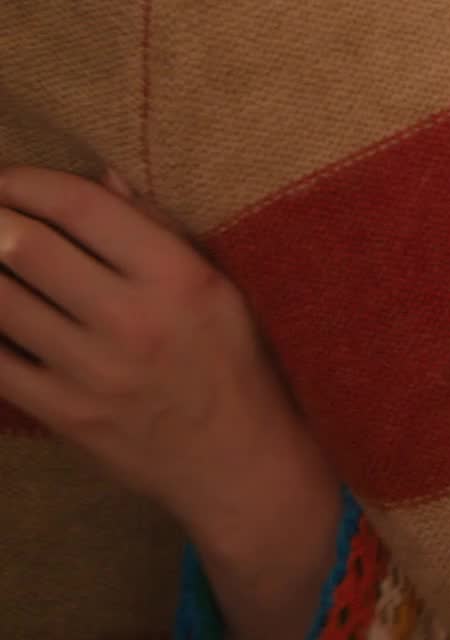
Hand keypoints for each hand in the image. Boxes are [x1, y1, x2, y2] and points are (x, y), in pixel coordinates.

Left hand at [0, 165, 305, 539]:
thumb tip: (102, 179)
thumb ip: (159, 228)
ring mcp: (91, 373)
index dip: (29, 182)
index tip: (4, 176)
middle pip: (29, 248)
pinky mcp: (64, 415)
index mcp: (175, 276)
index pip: (82, 208)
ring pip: (2, 303)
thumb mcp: (217, 282)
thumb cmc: (232, 359)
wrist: (235, 463)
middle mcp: (130, 319)